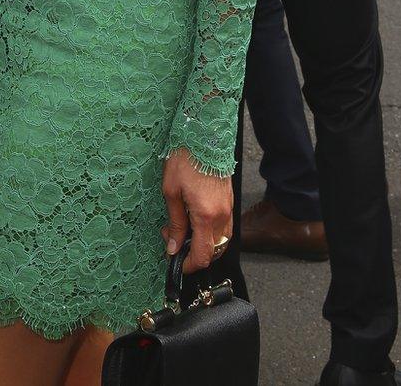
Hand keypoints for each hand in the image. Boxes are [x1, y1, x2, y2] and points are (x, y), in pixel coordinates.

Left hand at [161, 148, 232, 273]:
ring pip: (221, 240)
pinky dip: (210, 231)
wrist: (203, 135)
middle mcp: (222, 215)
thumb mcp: (171, 192)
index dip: (190, 265)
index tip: (178, 264)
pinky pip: (224, 226)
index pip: (203, 255)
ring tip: (183, 228)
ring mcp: (228, 208)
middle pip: (214, 251)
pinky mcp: (229, 201)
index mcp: (206, 215)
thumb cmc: (185, 160)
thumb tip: (174, 246)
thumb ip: (175, 223)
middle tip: (173, 238)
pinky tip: (194, 219)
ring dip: (204, 243)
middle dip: (194, 253)